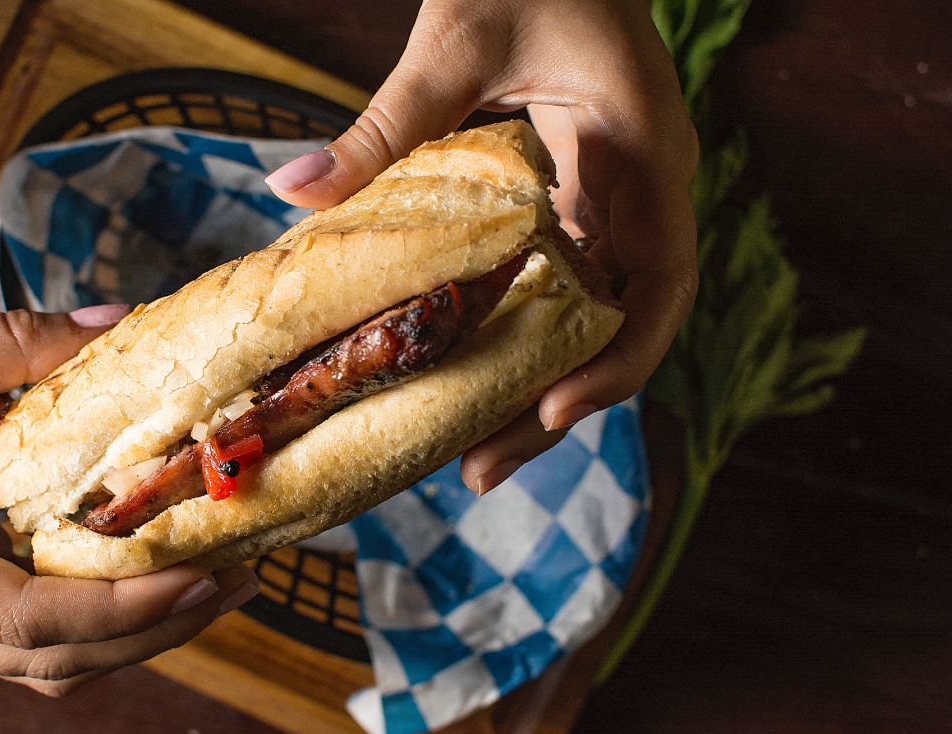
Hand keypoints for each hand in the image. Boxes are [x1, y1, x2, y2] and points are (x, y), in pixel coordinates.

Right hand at [0, 302, 257, 695]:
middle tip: (239, 582)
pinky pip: (21, 629)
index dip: (127, 608)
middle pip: (51, 661)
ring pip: (41, 659)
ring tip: (210, 581)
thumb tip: (117, 323)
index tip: (207, 576)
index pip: (29, 621)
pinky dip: (88, 611)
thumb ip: (12, 342)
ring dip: (128, 629)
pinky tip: (143, 567)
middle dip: (152, 629)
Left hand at [265, 0, 698, 493]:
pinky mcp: (589, 197)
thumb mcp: (455, 40)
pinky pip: (573, 284)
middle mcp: (648, 187)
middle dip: (564, 404)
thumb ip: (386, 122)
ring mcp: (623, 196)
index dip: (617, 360)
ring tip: (473, 455)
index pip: (660, 283)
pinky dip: (532, 336)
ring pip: (600, 317)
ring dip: (546, 383)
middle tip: (480, 472)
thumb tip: (291, 192)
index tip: (550, 409)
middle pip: (625, 325)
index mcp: (642, 150)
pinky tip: (477, 377)